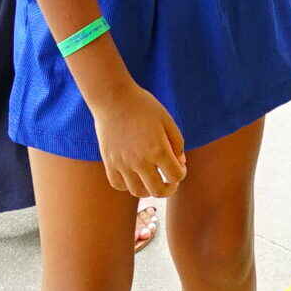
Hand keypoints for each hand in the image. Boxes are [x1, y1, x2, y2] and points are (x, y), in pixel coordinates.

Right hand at [87, 81, 186, 198]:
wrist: (113, 99)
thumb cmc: (143, 106)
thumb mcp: (167, 120)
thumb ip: (177, 143)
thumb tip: (180, 163)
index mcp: (158, 150)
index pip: (175, 176)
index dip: (181, 174)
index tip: (180, 166)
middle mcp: (140, 162)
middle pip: (158, 191)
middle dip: (169, 189)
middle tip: (170, 182)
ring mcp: (123, 164)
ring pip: (138, 192)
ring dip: (149, 190)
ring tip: (152, 179)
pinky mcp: (109, 163)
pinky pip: (119, 185)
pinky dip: (128, 185)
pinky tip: (134, 176)